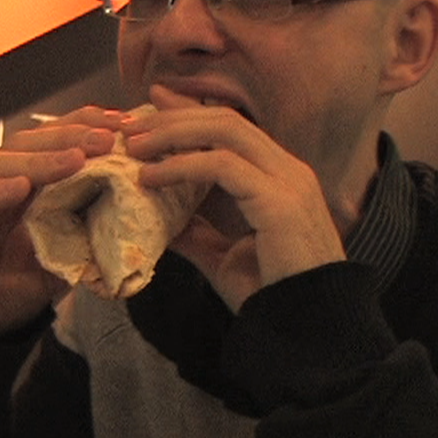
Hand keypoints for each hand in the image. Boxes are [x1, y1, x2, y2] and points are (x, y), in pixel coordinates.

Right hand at [0, 107, 122, 345]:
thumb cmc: (9, 289)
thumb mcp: (59, 263)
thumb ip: (85, 238)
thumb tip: (131, 219)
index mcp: (24, 189)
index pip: (51, 143)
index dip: (83, 126)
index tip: (122, 123)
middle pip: (26, 143)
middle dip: (68, 136)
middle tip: (106, 138)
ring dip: (38, 158)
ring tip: (75, 159)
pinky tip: (21, 188)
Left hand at [123, 85, 345, 309]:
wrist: (308, 329)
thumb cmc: (272, 296)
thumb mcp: (223, 257)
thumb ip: (195, 233)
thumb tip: (157, 221)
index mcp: (277, 178)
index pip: (231, 128)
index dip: (189, 112)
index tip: (149, 107)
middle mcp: (286, 170)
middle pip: (225, 120)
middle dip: (174, 115)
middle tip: (129, 126)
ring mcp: (287, 181)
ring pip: (225, 131)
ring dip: (173, 132)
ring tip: (133, 146)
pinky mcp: (279, 201)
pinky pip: (224, 166)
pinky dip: (182, 166)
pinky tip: (151, 177)